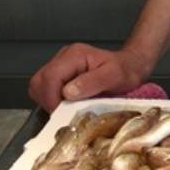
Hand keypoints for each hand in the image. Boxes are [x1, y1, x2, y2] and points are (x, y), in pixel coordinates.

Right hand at [28, 42, 150, 111]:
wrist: (130, 66)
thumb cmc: (125, 71)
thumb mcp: (115, 76)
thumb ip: (92, 82)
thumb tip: (67, 92)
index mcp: (74, 55)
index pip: (50, 77)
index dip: (52, 98)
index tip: (61, 113)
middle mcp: (63, 57)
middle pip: (39, 81)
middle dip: (48, 101)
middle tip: (62, 114)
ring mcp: (60, 65)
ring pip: (39, 86)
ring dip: (48, 101)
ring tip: (65, 109)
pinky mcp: (60, 74)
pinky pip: (45, 89)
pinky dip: (51, 100)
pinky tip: (65, 105)